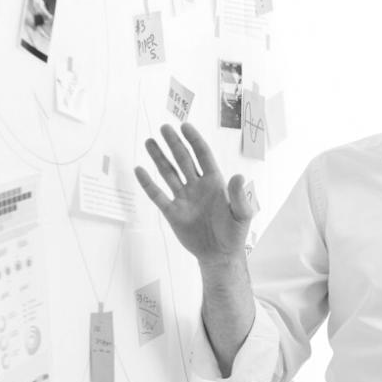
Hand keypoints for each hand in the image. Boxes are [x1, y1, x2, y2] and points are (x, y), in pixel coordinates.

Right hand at [134, 123, 258, 265]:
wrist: (219, 255)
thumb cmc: (234, 233)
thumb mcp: (242, 214)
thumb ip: (239, 196)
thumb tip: (238, 176)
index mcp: (215, 182)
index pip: (203, 156)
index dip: (194, 140)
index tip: (185, 126)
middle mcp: (197, 186)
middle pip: (183, 160)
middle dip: (174, 143)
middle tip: (164, 128)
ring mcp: (184, 198)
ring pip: (169, 173)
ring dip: (159, 157)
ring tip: (150, 141)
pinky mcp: (173, 212)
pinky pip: (158, 195)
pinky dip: (148, 183)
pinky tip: (139, 170)